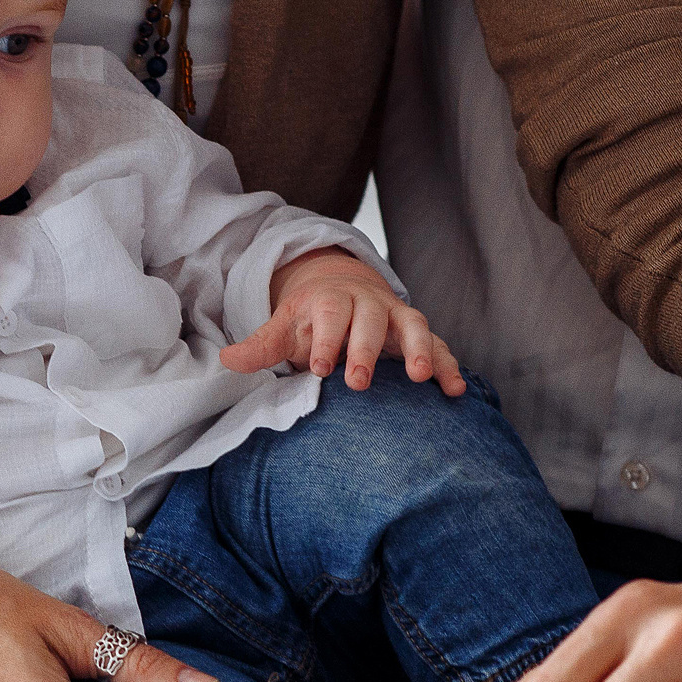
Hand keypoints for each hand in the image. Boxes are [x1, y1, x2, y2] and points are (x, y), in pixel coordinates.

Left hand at [218, 248, 465, 392]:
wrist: (345, 290)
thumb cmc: (312, 319)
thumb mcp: (284, 327)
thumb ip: (260, 346)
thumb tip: (226, 360)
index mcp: (331, 300)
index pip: (329, 316)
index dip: (325, 340)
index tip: (319, 368)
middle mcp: (368, 304)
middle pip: (370, 320)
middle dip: (365, 349)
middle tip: (357, 382)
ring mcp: (397, 317)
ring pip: (413, 326)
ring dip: (418, 350)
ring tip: (419, 377)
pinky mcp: (419, 334)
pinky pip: (438, 346)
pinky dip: (448, 365)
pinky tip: (456, 390)